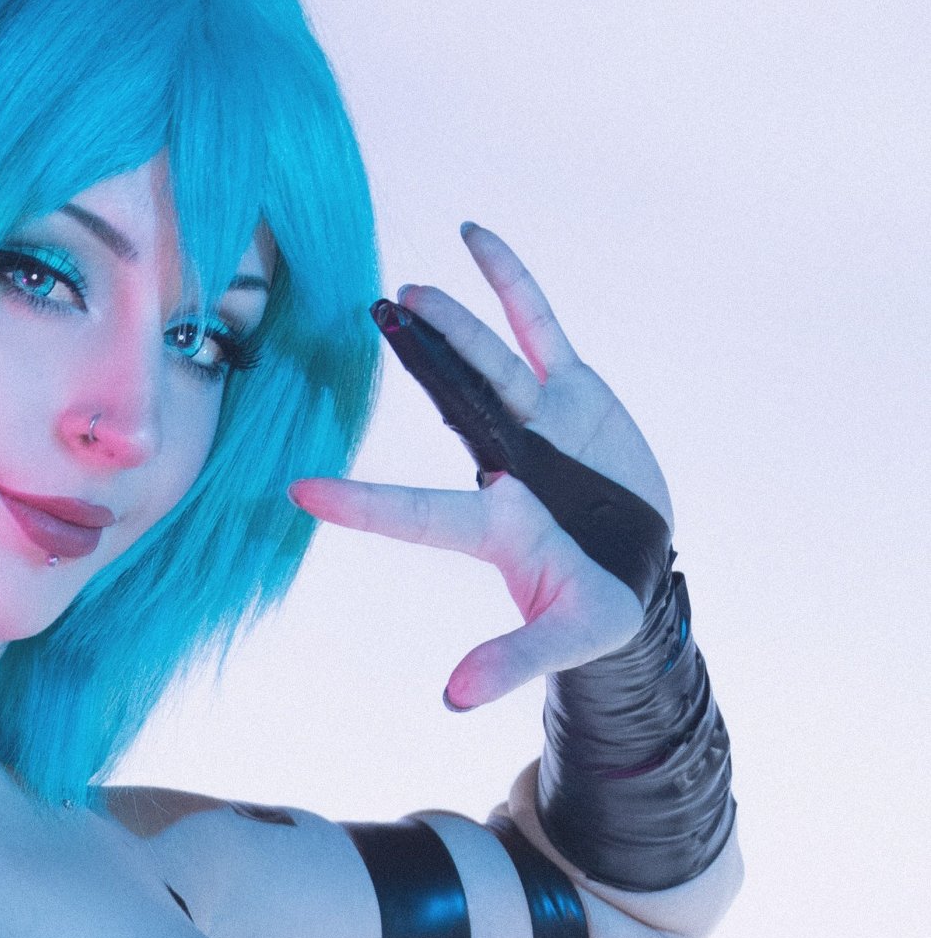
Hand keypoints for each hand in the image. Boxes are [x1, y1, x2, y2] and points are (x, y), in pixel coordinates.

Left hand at [291, 224, 676, 710]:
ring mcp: (535, 424)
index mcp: (494, 527)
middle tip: (362, 322)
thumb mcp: (569, 636)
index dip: (362, 506)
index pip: (417, 515)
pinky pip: (538, 326)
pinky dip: (510, 283)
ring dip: (451, 326)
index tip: (295, 490)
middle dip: (414, 365)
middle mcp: (502, 467)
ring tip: (403, 293)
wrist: (642, 571)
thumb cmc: (596, 610)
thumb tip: (453, 700)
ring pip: (488, 361)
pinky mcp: (573, 393)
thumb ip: (513, 661)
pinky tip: (474, 237)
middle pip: (452, 408)